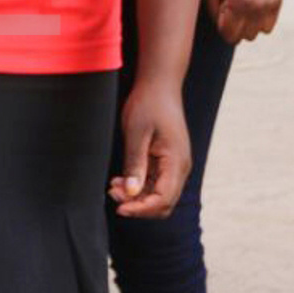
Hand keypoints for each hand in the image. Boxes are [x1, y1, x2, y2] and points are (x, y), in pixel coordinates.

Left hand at [109, 77, 192, 218]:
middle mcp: (180, 167)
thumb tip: (131, 193)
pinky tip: (120, 180)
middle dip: (139, 205)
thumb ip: (135, 164)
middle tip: (113, 194)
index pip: (163, 199)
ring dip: (137, 197)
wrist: (159, 84)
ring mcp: (175, 165)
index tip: (119, 206)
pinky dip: (139, 187)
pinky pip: (156, 183)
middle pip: (164, 203)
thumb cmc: (148, 104)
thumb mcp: (137, 133)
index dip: (141, 208)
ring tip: (113, 187)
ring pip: (159, 195)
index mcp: (176, 161)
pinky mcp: (167, 161)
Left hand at [204, 0, 281, 42]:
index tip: (220, 10)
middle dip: (235, 26)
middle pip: (244, 37)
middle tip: (230, 4)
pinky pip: (269, 23)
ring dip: (249, 24)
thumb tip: (222, 29)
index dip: (221, 26)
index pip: (229, 35)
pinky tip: (252, 0)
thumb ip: (212, 12)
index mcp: (239, 1)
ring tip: (241, 4)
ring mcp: (270, 2)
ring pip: (258, 32)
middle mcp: (258, 4)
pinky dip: (260, 17)